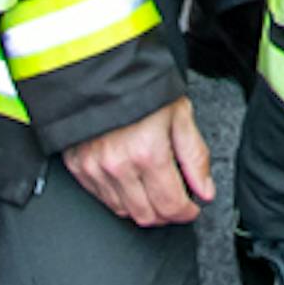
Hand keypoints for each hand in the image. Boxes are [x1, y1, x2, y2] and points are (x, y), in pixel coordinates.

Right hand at [66, 94, 213, 229]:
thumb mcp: (179, 114)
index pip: (170, 205)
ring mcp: (94, 168)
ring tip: (153, 190)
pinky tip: (130, 182)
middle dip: (166, 214)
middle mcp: (118, 165)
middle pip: (147, 216)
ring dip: (143, 208)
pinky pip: (101, 198)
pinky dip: (119, 198)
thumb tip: (205, 191)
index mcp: (147, 152)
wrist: (99, 69)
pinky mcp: (78, 167)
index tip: (192, 208)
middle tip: (175, 201)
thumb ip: (195, 157)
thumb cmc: (140, 85)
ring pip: (123, 211)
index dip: (186, 213)